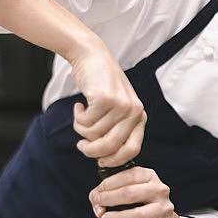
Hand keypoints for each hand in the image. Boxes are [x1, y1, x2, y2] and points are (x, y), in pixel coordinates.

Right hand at [70, 42, 145, 166]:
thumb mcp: (116, 109)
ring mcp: (121, 105)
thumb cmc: (102, 85)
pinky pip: (85, 122)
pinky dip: (78, 117)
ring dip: (81, 128)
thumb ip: (115, 130)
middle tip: (81, 145)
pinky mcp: (104, 99)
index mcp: (139, 116)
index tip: (100, 161)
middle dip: (92, 151)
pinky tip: (79, 106)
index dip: (114, 160)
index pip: (132, 150)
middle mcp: (134, 112)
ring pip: (94, 135)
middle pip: (111, 147)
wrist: (92, 56)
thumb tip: (104, 158)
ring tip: (81, 115)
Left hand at [89, 165, 175, 217]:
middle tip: (99, 206)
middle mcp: (160, 189)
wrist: (157, 216)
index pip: (127, 176)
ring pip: (140, 215)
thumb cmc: (135, 201)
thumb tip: (98, 207)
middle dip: (110, 200)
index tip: (98, 195)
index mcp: (149, 175)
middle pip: (131, 194)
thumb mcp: (121, 189)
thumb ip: (102, 193)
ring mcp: (165, 207)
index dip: (108, 185)